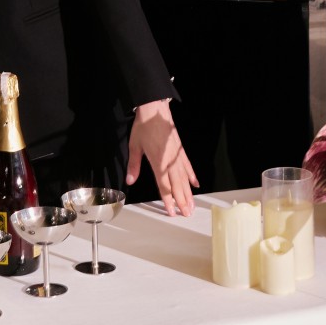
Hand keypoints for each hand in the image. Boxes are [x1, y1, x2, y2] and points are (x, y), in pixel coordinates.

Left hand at [126, 101, 197, 216]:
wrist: (155, 110)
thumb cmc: (144, 127)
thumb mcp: (135, 146)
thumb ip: (134, 165)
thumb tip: (130, 181)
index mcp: (158, 162)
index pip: (164, 186)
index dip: (168, 200)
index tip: (171, 212)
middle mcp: (170, 162)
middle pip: (178, 185)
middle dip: (182, 201)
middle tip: (187, 214)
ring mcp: (177, 156)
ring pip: (185, 179)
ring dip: (189, 193)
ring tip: (192, 205)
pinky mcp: (181, 151)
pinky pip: (188, 166)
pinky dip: (192, 176)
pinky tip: (195, 184)